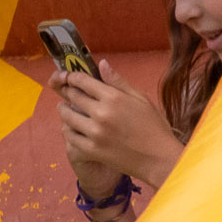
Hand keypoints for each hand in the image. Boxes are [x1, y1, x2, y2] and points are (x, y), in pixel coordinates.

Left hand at [50, 59, 181, 198]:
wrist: (157, 157)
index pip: (84, 82)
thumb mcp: (139, 98)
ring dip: (64, 110)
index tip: (71, 77)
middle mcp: (102, 114)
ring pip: (67, 117)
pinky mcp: (91, 150)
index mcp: (114, 98)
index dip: (74, 78)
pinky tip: (70, 126)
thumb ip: (117, 81)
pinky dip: (68, 130)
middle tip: (67, 91)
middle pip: (73, 97)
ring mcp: (95, 133)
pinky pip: (70, 137)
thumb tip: (101, 63)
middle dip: (68, 92)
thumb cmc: (152, 126)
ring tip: (64, 107)